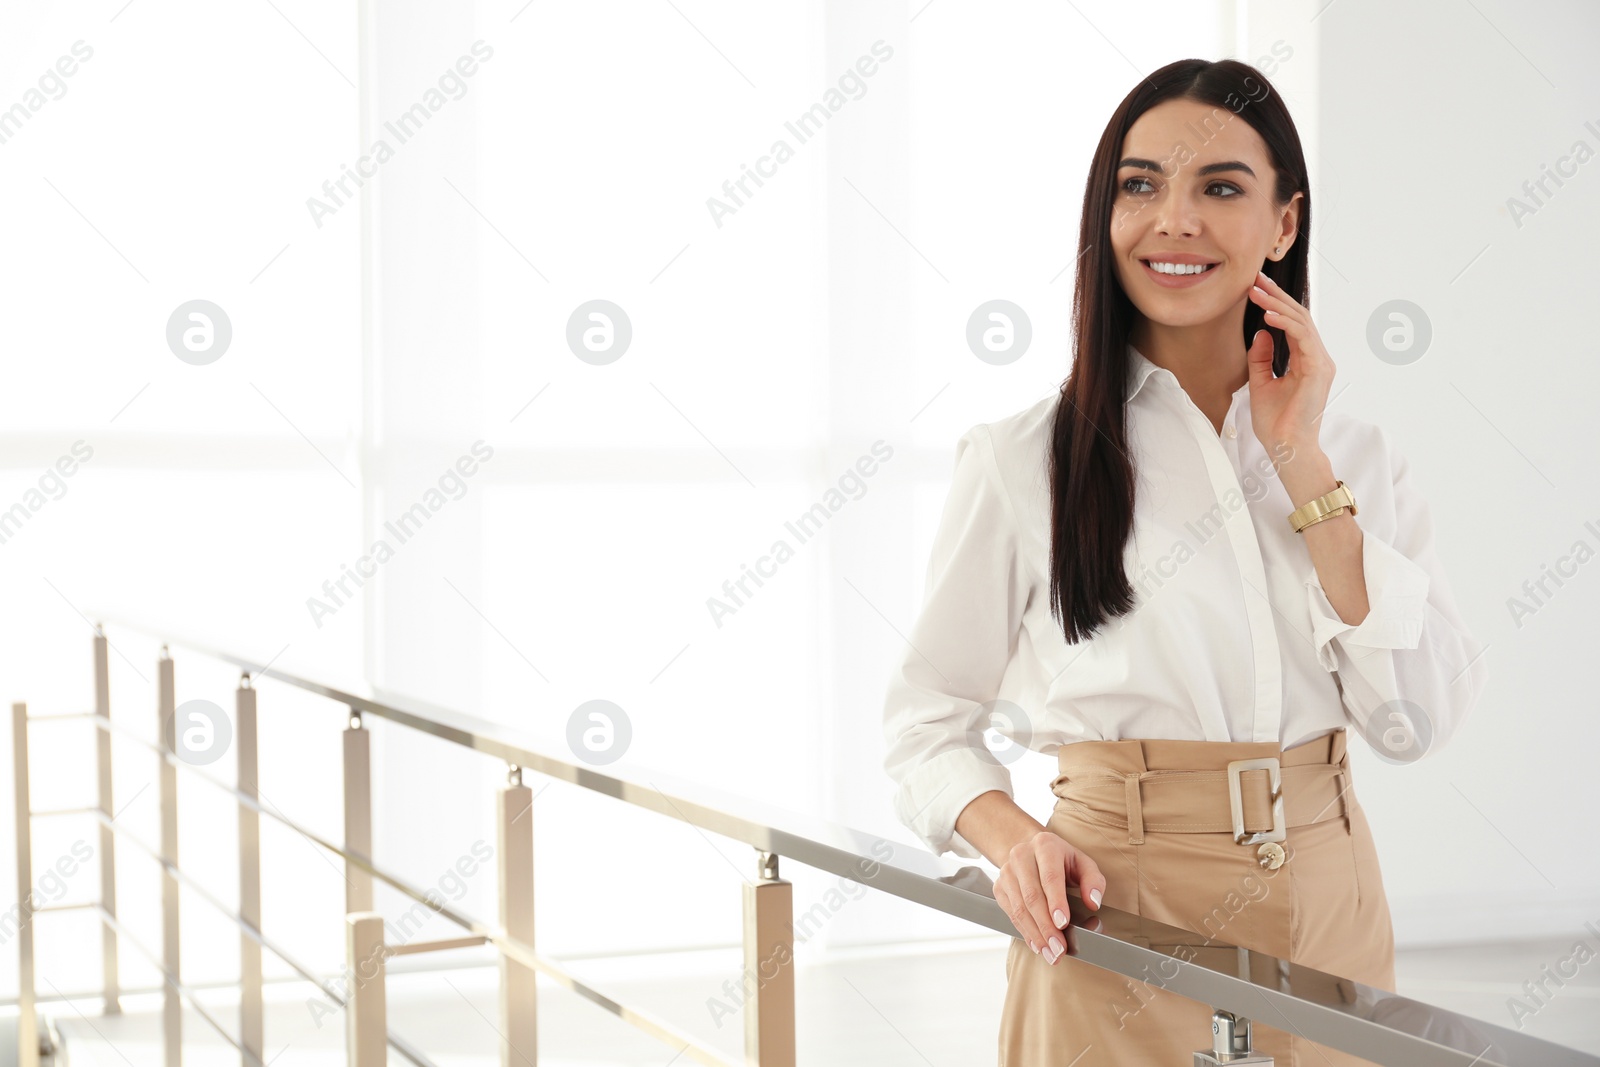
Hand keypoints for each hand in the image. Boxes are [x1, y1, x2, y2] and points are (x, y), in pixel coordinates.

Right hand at [993, 830, 1105, 965]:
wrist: (1030, 851)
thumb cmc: (1061, 861)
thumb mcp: (1083, 864)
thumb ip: (1093, 881)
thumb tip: (1093, 902)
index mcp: (1045, 846)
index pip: (1050, 877)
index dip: (1056, 902)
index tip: (1063, 923)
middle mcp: (1021, 856)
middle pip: (1032, 896)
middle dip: (1046, 926)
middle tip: (1059, 948)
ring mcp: (1006, 872)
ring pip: (1019, 908)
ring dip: (1035, 934)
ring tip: (1050, 953)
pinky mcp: (999, 887)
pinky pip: (1010, 914)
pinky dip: (1024, 932)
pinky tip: (1037, 944)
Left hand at [1246, 268, 1335, 453]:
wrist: (1286, 448)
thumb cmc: (1276, 423)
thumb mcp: (1260, 383)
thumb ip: (1261, 358)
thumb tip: (1261, 333)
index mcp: (1306, 361)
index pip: (1292, 324)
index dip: (1274, 304)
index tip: (1254, 289)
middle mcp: (1317, 358)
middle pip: (1299, 317)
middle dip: (1276, 297)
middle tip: (1255, 280)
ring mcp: (1321, 363)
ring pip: (1302, 323)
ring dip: (1278, 306)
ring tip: (1257, 293)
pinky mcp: (1318, 370)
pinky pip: (1304, 339)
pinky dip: (1286, 324)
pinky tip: (1269, 316)